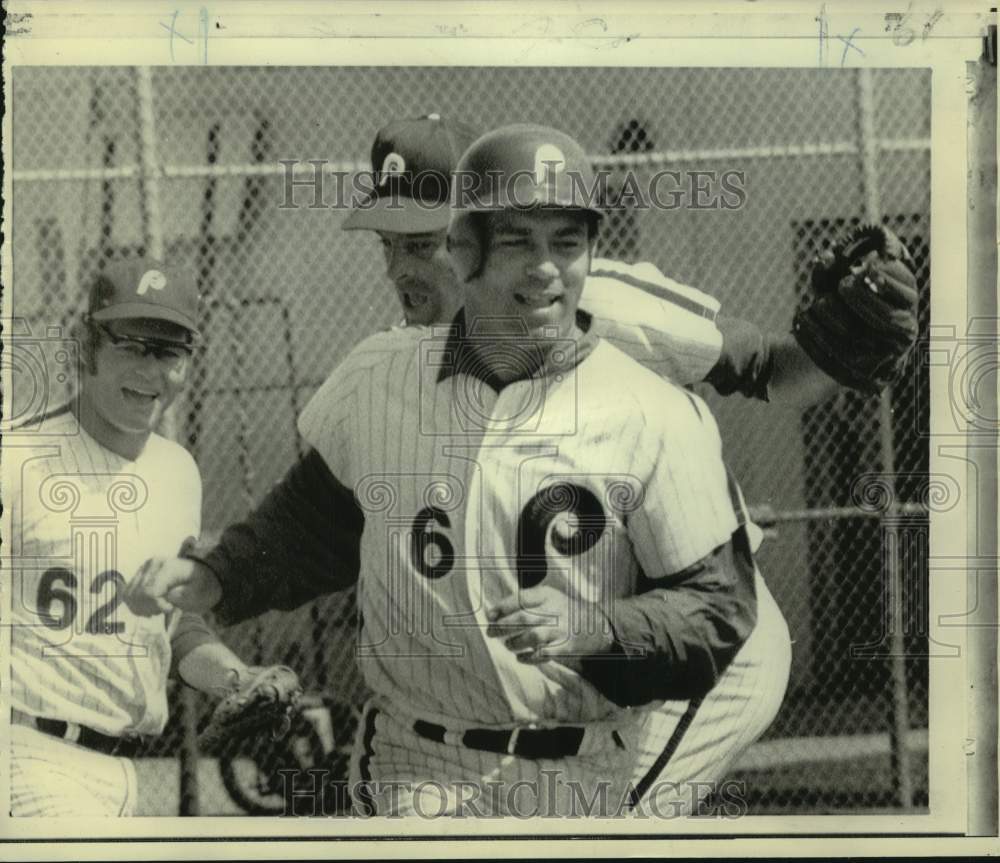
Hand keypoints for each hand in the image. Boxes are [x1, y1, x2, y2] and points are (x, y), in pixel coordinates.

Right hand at [124, 556, 221, 616]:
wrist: (204, 577)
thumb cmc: (203, 587)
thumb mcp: (199, 594)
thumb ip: (181, 596)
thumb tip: (162, 596)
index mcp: (168, 566)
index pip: (150, 592)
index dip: (157, 606)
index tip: (171, 608)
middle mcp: (153, 564)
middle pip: (138, 594)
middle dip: (151, 607)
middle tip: (166, 607)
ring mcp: (144, 568)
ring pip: (130, 595)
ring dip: (143, 607)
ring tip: (159, 606)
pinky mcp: (139, 575)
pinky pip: (128, 594)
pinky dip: (137, 604)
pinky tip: (151, 605)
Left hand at [486, 585, 614, 666]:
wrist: (596, 625)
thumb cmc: (563, 610)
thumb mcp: (548, 597)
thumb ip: (525, 602)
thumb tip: (493, 612)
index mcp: (548, 595)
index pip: (521, 598)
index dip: (503, 607)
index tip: (489, 615)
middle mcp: (554, 610)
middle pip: (523, 618)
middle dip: (502, 626)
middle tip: (490, 633)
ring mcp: (560, 629)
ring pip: (532, 636)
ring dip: (515, 642)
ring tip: (508, 645)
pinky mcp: (566, 646)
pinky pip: (543, 654)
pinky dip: (529, 658)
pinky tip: (521, 657)